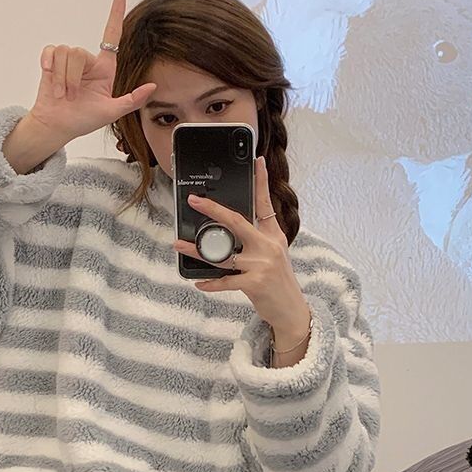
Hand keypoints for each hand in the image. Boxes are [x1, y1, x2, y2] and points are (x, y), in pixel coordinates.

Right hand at [28, 0, 156, 140]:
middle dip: (72, 78)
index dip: (115, 16)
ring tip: (62, 94)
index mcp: (104, 70)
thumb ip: (132, 100)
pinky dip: (49, 66)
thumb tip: (152, 87)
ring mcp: (68, 62)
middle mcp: (87, 62)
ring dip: (61, 78)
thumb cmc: (83, 120)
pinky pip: (51, 51)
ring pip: (64, 53)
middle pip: (78, 52)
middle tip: (71, 97)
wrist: (57, 125)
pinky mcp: (51, 61)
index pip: (111, 38)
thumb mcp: (111, 112)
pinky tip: (49, 77)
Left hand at [173, 156, 309, 334]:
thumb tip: (228, 231)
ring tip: (179, 244)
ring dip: (198, 250)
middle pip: (237, 222)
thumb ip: (256, 241)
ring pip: (222, 254)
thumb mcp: (274, 255)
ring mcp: (262, 264)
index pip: (266, 204)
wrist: (291, 310)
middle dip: (213, 210)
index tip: (257, 162)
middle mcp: (268, 246)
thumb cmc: (278, 282)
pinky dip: (211, 283)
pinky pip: (225, 280)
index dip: (262, 181)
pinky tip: (199, 283)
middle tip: (195, 200)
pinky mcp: (255, 283)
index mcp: (273, 236)